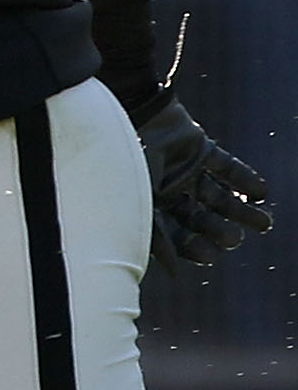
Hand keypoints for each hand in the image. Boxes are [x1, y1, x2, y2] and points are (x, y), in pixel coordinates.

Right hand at [139, 96, 273, 266]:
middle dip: (221, 231)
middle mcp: (168, 192)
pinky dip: (245, 180)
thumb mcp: (139, 206)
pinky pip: (228, 168)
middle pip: (200, 218)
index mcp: (148, 207)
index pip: (176, 235)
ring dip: (242, 211)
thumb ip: (157, 239)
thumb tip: (174, 275)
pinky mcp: (200, 150)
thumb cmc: (125, 162)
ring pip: (219, 196)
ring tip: (264, 223)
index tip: (210, 255)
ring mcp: (185, 170)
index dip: (194, 247)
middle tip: (236, 238)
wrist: (131, 114)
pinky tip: (260, 193)